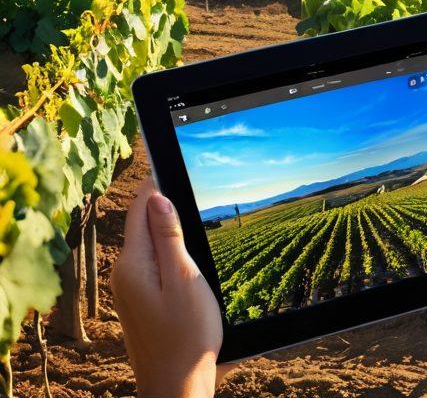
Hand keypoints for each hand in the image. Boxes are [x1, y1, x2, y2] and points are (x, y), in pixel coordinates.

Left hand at [112, 179, 226, 397]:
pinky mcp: (140, 302)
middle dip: (164, 206)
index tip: (168, 159)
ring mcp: (130, 290)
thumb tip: (157, 197)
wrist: (178, 389)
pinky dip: (168, 252)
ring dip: (169, 230)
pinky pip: (152, 263)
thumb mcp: (185, 278)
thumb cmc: (186, 337)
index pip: (139, 208)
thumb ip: (169, 236)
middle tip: (191, 188)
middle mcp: (124, 274)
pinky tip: (188, 257)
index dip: (155, 183)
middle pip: (142, 223)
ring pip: (149, 244)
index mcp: (133, 264)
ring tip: (194, 218)